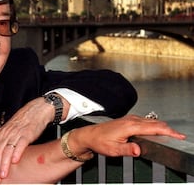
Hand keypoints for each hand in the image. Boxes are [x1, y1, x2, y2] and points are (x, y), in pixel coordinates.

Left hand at [0, 96, 58, 179]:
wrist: (36, 110)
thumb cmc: (23, 121)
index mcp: (0, 133)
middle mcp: (6, 133)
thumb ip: (2, 142)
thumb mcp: (9, 131)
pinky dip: (17, 153)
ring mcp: (16, 133)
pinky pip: (20, 144)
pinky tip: (15, 161)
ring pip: (7, 150)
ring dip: (4, 164)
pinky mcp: (27, 133)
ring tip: (3, 175)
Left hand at [69, 115, 185, 157]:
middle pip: (155, 123)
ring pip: (150, 121)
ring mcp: (129, 119)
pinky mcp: (128, 120)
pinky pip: (145, 121)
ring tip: (172, 134)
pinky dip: (154, 125)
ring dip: (162, 127)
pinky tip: (157, 130)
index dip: (168, 132)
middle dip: (169, 129)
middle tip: (179, 136)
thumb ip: (127, 149)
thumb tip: (138, 150)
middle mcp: (130, 120)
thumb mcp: (113, 149)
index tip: (178, 136)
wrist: (89, 135)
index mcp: (129, 126)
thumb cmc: (100, 142)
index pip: (153, 128)